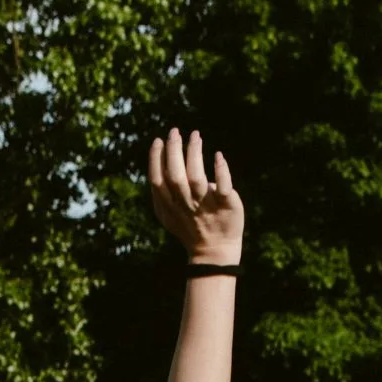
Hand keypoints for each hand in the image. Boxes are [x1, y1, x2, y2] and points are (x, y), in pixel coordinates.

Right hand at [148, 127, 242, 265]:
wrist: (215, 250)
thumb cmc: (191, 224)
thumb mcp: (170, 212)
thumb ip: (162, 190)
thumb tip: (160, 155)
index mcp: (169, 207)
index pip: (157, 180)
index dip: (156, 159)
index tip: (159, 140)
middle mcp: (185, 206)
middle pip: (175, 176)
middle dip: (173, 151)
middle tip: (175, 132)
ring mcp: (206, 206)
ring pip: (197, 178)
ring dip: (194, 153)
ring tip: (195, 135)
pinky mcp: (225, 206)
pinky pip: (224, 187)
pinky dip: (221, 171)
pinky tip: (218, 156)